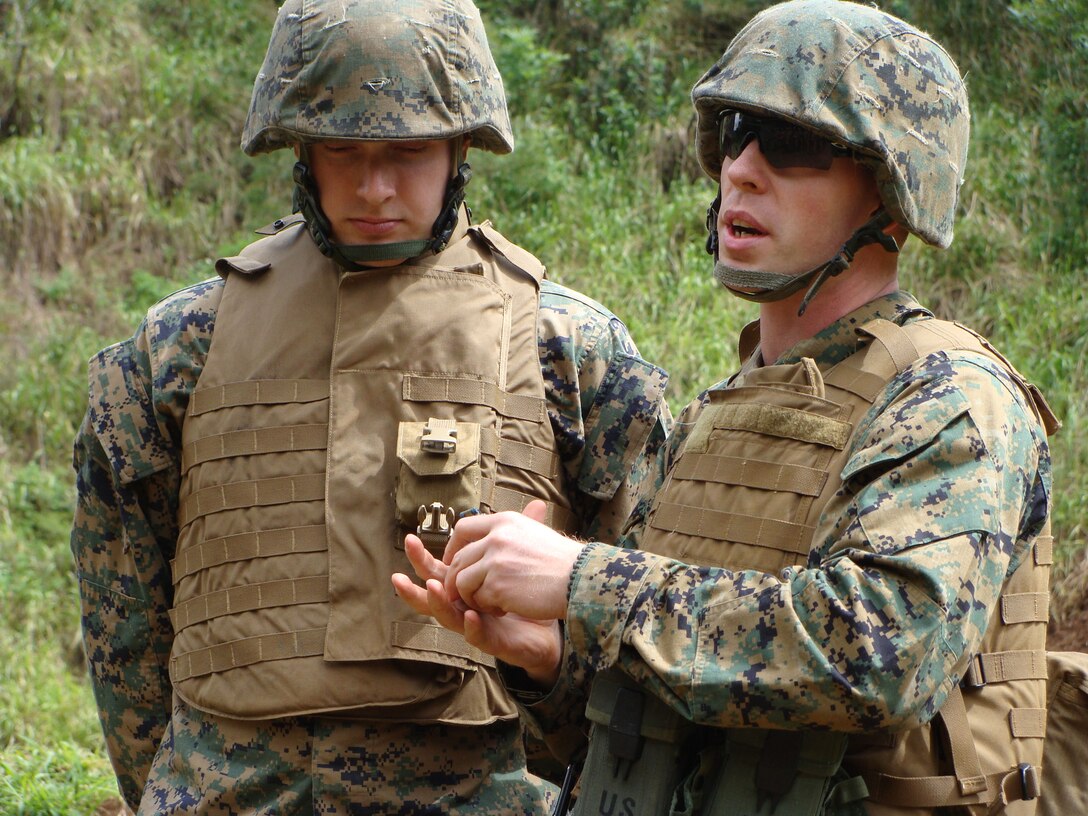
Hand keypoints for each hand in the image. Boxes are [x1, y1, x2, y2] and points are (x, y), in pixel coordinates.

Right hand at [392, 529, 562, 684]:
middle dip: (413, 587)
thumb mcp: (523, 562)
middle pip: (433, 596)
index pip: (438, 570)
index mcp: (466, 585)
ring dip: (438, 603)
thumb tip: (537, 504)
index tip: (410, 538)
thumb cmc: (531, 594)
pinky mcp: (493, 640)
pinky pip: (478, 635)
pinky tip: (471, 616)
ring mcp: (476, 624)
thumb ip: (522, 537)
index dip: (422, 557)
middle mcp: (464, 605)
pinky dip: (472, 626)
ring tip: (433, 588)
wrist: (553, 625)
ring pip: (448, 618)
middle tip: (398, 575)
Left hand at [443, 500, 582, 620]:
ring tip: (493, 602)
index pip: (463, 528)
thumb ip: (509, 533)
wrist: (580, 579)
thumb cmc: (562, 560)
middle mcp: (496, 537)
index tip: (455, 561)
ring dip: (472, 596)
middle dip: (458, 579)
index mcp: (504, 521)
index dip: (454, 547)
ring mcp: (495, 562)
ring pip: (462, 582)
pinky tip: (506, 608)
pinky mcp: (497, 586)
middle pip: (459, 559)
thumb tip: (490, 536)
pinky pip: (477, 600)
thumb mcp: (534, 532)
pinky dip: (488, 608)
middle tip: (468, 593)